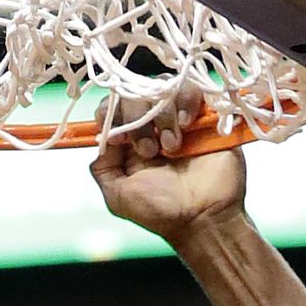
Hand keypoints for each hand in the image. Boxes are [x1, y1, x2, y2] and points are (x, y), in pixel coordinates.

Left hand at [91, 91, 246, 244]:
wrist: (203, 219)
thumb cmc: (161, 213)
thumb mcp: (118, 196)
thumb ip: (102, 167)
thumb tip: (101, 137)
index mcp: (129, 142)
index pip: (111, 108)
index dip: (110, 115)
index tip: (120, 139)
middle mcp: (152, 126)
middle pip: (135, 93)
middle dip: (137, 119)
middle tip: (149, 151)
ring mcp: (178, 118)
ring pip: (162, 87)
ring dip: (163, 115)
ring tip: (172, 146)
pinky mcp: (204, 114)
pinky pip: (192, 87)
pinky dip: (185, 102)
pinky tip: (187, 125)